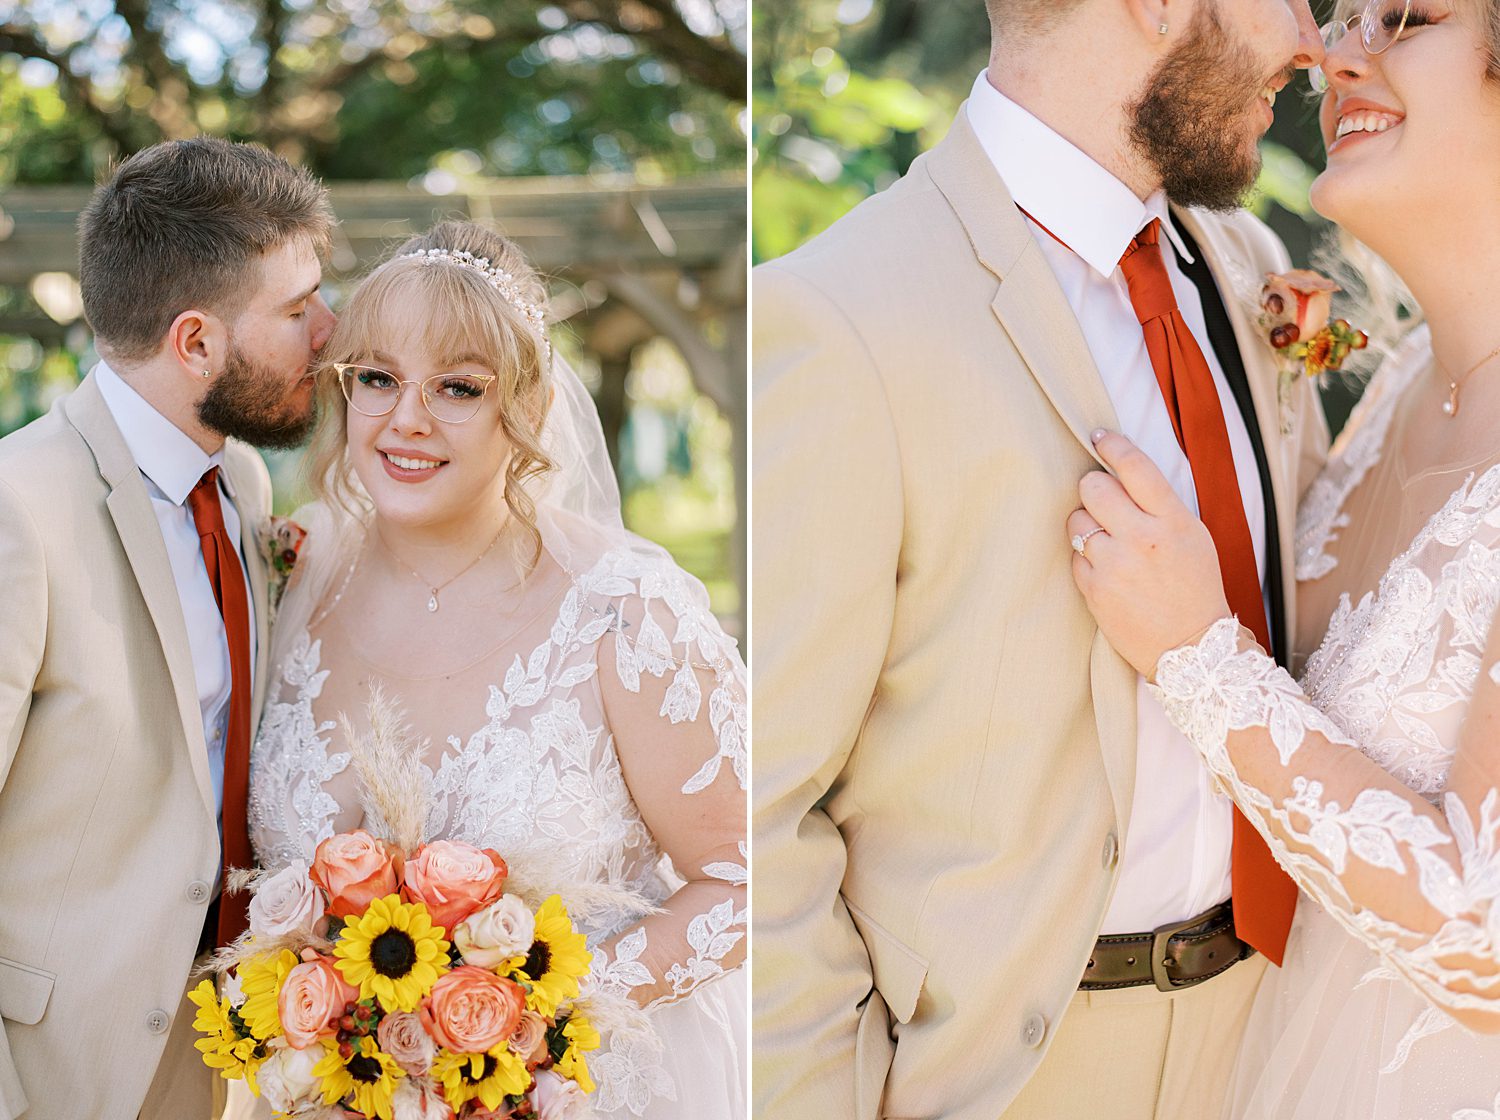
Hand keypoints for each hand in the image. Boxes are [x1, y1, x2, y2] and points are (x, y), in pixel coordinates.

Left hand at [1067, 430, 1232, 675]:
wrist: (1192, 649)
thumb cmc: (1195, 588)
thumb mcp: (1194, 537)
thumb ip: (1161, 505)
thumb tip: (1123, 472)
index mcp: (1174, 522)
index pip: (1135, 468)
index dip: (1112, 446)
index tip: (1098, 437)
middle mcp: (1143, 539)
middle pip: (1093, 487)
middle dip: (1093, 488)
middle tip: (1102, 500)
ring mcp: (1115, 565)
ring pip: (1076, 520)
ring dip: (1086, 524)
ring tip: (1107, 541)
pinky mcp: (1094, 589)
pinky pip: (1074, 556)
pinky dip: (1085, 559)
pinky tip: (1106, 570)